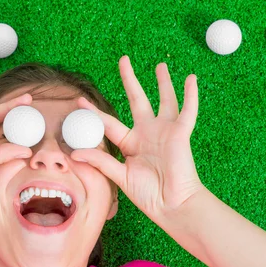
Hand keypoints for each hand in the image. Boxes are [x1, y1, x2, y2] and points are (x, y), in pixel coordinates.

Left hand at [70, 56, 205, 221]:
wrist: (172, 206)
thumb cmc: (148, 195)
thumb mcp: (119, 176)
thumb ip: (100, 162)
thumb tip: (74, 153)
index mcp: (130, 143)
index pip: (108, 122)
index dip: (94, 112)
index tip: (79, 100)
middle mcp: (147, 133)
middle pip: (137, 99)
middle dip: (130, 80)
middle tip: (124, 60)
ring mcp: (165, 131)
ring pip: (164, 100)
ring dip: (163, 82)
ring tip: (160, 65)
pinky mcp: (180, 134)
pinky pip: (187, 111)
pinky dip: (191, 95)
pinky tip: (191, 78)